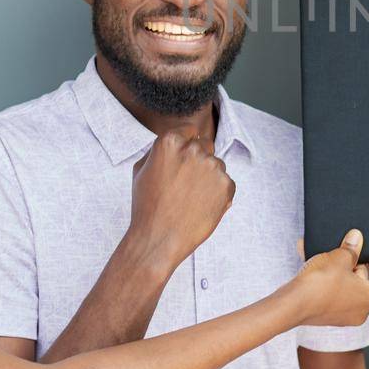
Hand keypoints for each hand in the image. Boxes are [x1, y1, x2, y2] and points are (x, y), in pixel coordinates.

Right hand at [126, 129, 234, 266]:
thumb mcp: (141, 169)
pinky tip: (201, 206)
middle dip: (198, 160)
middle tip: (185, 184)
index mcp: (170, 141)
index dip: (187, 145)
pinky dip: (217, 194)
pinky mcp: (227, 184)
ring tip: (190, 199)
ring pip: (216, 165)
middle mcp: (194, 149)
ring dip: (208, 177)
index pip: (190, 130)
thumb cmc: (147, 206)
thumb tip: (177, 141)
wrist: (159, 239)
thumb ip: (160, 150)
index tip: (183, 160)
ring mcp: (213, 166)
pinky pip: (226, 183)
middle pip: (205, 145)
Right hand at [289, 230, 368, 327]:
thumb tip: (356, 238)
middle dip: (355, 265)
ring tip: (327, 255)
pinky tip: (312, 262)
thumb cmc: (319, 284)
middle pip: (364, 284)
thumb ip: (351, 247)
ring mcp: (342, 315)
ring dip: (338, 271)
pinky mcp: (326, 315)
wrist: (292, 304)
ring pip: (346, 288)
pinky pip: (331, 293)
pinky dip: (326, 279)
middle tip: (347, 252)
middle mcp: (359, 311)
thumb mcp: (339, 258)